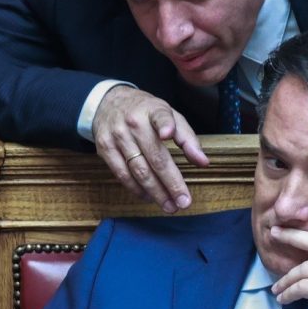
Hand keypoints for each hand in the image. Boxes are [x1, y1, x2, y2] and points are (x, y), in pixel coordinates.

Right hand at [92, 85, 209, 212]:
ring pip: (138, 170)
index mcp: (153, 110)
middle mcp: (133, 123)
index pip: (160, 116)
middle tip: (183, 202)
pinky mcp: (104, 149)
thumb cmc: (146, 112)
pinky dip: (136, 189)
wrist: (108, 102)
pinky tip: (149, 197)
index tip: (167, 134)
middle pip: (154, 156)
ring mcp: (117, 136)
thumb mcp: (168, 115)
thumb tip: (203, 162)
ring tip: (170, 205)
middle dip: (171, 182)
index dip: (165, 125)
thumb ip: (187, 137)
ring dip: (155, 192)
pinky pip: (122, 174)